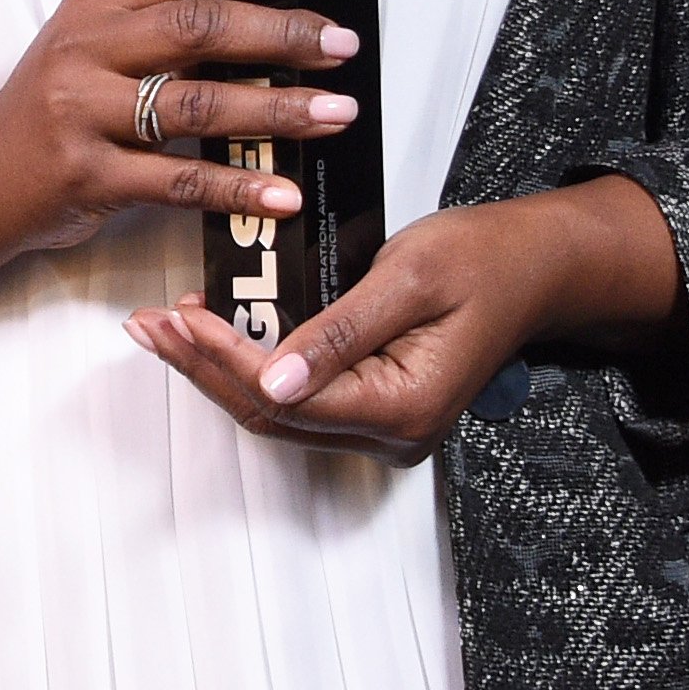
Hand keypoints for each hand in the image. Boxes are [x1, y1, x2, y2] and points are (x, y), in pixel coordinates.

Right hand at [0, 0, 361, 366]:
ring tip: (336, 111)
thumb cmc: (50, 110)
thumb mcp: (92, 48)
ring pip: (196, 106)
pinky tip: (283, 191)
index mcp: (96, 6)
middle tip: (340, 43)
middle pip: (198, 29)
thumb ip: (160, 27)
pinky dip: (237, 187)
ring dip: (276, 109)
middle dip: (280, 34)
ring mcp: (82, 114)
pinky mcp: (86, 177)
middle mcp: (86, 51)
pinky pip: (177, 183)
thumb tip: (264, 13)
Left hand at [129, 174, 682, 466]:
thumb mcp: (410, 277)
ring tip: (165, 330)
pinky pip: (300, 397)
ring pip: (279, 410)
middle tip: (149, 327)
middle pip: (272, 414)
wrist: (539, 264)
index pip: (287, 395)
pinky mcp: (376, 404)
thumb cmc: (488, 259)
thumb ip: (341, 331)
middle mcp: (393, 430)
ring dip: (218, 369)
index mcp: (404, 405)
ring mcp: (385, 424)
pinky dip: (253, 366)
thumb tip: (276, 378)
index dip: (224, 358)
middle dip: (204, 369)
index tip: (179, 319)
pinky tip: (217, 336)